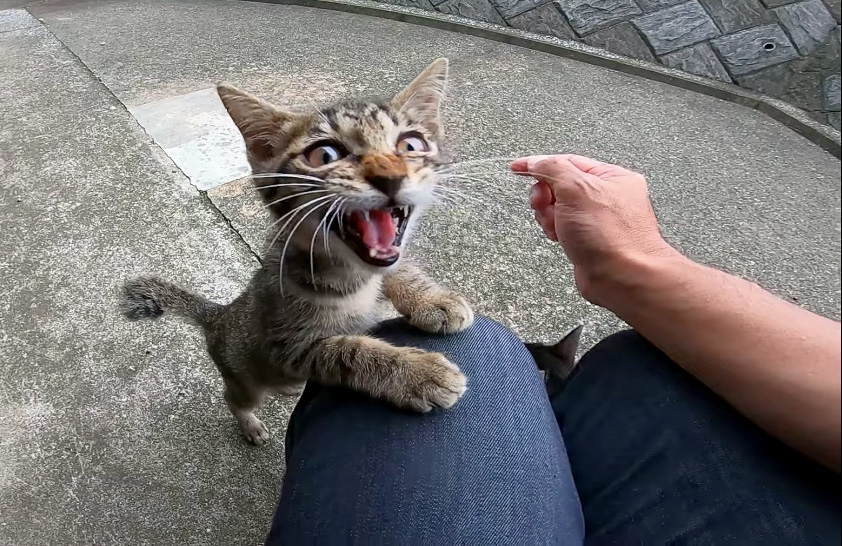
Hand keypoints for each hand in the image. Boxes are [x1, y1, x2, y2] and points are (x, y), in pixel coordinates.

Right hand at [512, 154, 675, 301]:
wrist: (621, 278)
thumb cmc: (609, 235)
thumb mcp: (576, 189)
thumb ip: (553, 169)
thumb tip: (537, 161)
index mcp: (612, 176)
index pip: (569, 161)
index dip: (541, 164)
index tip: (518, 168)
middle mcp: (608, 196)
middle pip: (561, 185)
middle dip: (546, 195)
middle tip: (543, 204)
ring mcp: (599, 220)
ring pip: (559, 208)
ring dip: (549, 215)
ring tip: (555, 226)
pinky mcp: (590, 240)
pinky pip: (564, 227)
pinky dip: (556, 230)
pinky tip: (559, 238)